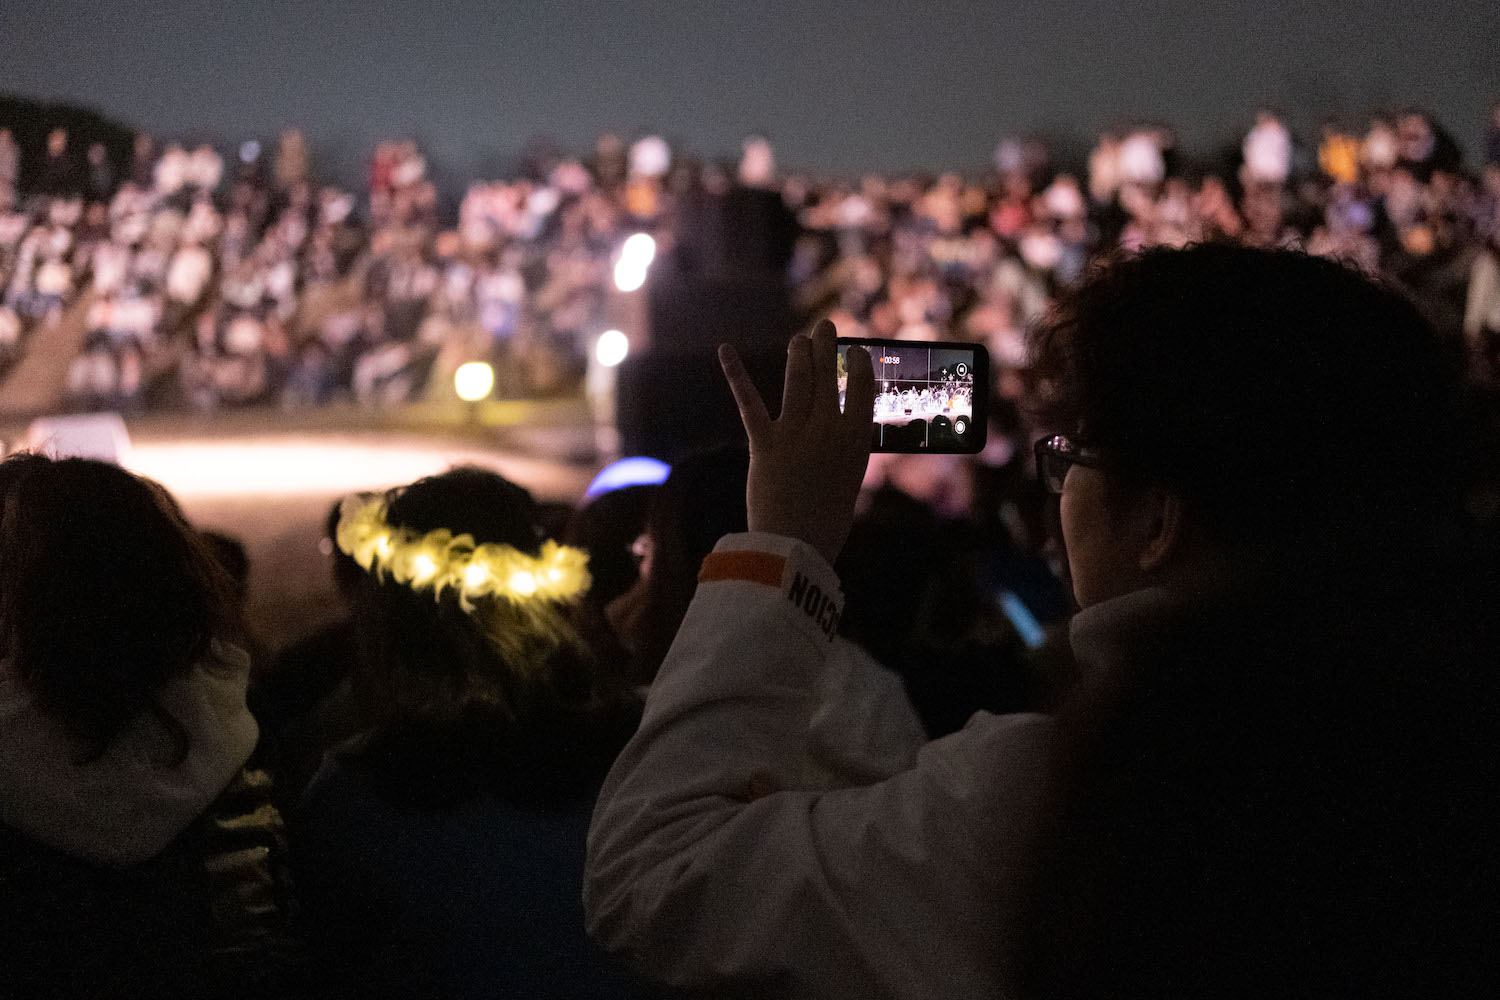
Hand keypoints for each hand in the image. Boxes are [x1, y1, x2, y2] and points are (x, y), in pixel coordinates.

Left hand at [718, 318, 874, 565]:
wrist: (796, 546)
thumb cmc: (827, 523)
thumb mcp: (848, 482)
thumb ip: (843, 452)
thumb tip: (838, 430)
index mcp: (857, 441)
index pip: (863, 389)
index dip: (859, 365)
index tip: (856, 351)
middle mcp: (829, 429)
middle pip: (828, 377)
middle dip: (825, 347)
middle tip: (823, 328)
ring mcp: (795, 433)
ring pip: (797, 381)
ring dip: (798, 355)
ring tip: (799, 339)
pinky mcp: (764, 443)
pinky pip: (749, 402)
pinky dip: (735, 374)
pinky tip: (725, 351)